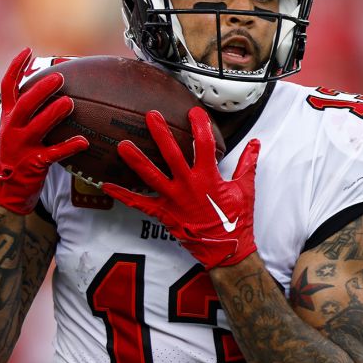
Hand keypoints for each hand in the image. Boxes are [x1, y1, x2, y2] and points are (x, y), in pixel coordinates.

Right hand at [0, 48, 87, 214]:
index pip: (7, 87)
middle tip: (59, 77)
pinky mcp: (34, 164)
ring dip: (53, 114)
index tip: (28, 51)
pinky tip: (83, 141)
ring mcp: (21, 147)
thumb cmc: (19, 155)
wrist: (8, 191)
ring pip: (37, 127)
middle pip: (24, 104)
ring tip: (69, 103)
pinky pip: (53, 154)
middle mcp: (12, 129)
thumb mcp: (15, 130)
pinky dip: (68, 147)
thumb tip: (49, 85)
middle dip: (40, 89)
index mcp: (7, 117)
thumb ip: (28, 110)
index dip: (16, 68)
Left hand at [103, 107, 259, 269]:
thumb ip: (248, 163)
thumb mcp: (246, 188)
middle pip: (171, 154)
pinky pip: (140, 203)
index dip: (199, 125)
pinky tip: (107, 185)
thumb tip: (256, 143)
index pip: (204, 143)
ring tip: (122, 145)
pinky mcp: (164, 213)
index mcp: (209, 176)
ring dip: (136, 160)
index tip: (193, 111)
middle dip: (160, 133)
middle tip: (150, 116)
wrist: (226, 250)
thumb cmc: (237, 220)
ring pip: (151, 176)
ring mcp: (174, 199)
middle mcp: (188, 184)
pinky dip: (123, 195)